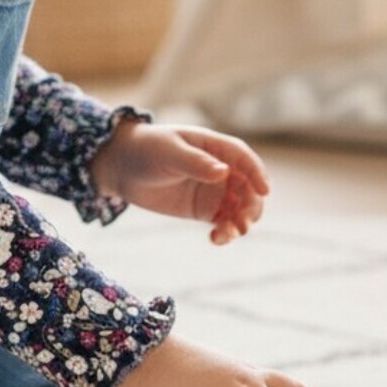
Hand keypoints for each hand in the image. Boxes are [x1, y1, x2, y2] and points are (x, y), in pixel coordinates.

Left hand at [90, 117, 267, 244]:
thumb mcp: (169, 153)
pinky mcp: (203, 210)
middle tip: (244, 221)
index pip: (244, 159)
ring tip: (230, 233)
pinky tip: (217, 239)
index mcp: (215, 147)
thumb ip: (195, 163)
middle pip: (248, 188)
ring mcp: (214, 191)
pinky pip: (223, 223)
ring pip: (239, 208)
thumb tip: (223, 173)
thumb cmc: (146, 149)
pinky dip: (226, 232)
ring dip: (241, 221)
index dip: (257, 173)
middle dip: (251, 205)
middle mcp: (220, 169)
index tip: (264, 191)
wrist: (122, 167)